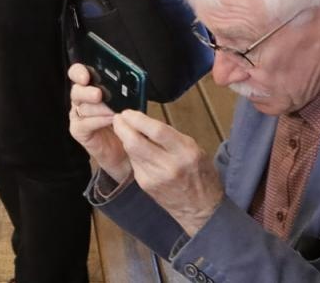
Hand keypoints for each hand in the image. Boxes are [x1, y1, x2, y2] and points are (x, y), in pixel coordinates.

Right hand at [68, 64, 130, 182]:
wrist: (123, 150)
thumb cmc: (124, 122)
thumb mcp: (125, 102)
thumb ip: (122, 91)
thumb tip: (128, 82)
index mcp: (89, 86)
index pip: (77, 73)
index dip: (79, 72)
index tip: (86, 76)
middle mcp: (80, 99)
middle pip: (76, 90)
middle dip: (87, 92)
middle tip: (99, 95)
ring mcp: (77, 115)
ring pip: (82, 107)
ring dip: (99, 109)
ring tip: (114, 112)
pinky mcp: (78, 130)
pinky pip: (84, 123)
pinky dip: (98, 121)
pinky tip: (110, 121)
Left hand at [111, 109, 223, 235]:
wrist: (200, 208)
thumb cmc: (200, 174)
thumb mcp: (194, 148)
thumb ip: (171, 136)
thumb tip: (146, 122)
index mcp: (185, 152)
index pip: (156, 131)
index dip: (138, 119)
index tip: (129, 111)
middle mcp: (169, 165)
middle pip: (135, 142)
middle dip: (122, 127)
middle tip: (119, 117)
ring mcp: (154, 177)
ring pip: (130, 151)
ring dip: (124, 137)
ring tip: (124, 128)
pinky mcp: (145, 184)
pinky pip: (134, 161)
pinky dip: (132, 151)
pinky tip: (135, 147)